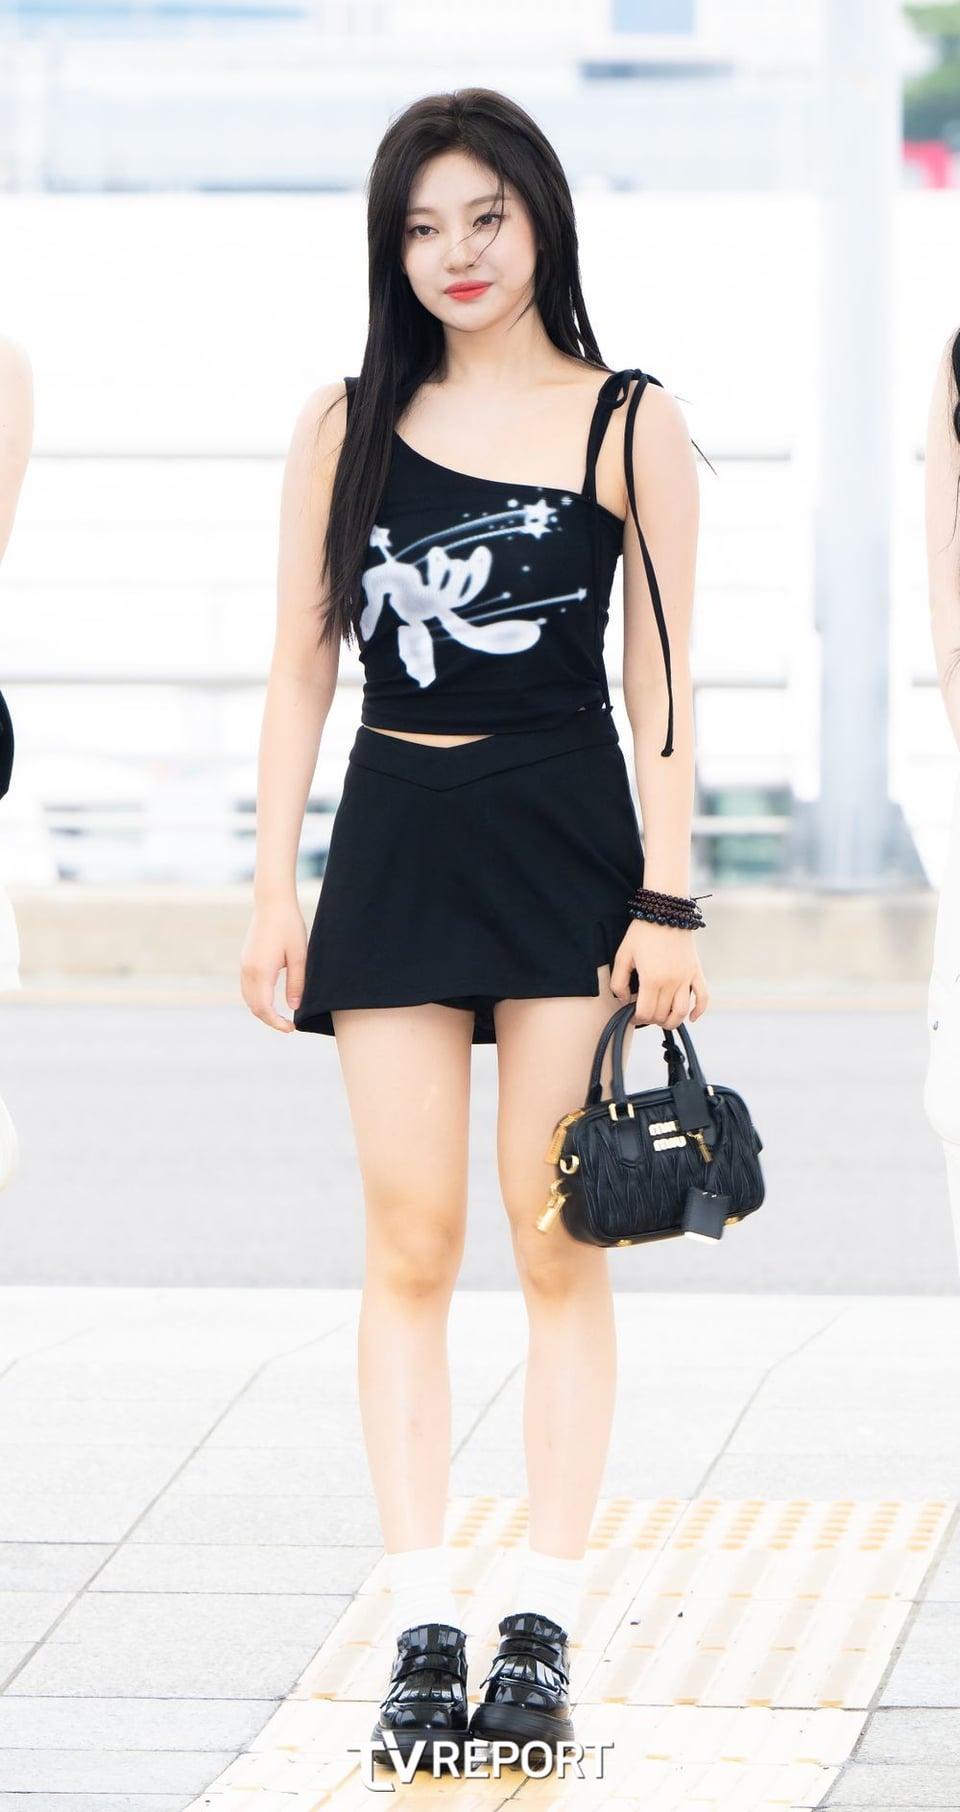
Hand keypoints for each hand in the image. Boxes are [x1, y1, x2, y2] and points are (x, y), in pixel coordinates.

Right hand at [240, 902, 307, 1031]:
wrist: (272, 903)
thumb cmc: (289, 926)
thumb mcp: (299, 956)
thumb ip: (297, 983)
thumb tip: (293, 1006)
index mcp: (261, 971)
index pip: (264, 1008)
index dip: (276, 1023)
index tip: (291, 1029)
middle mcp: (248, 971)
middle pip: (254, 1007)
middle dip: (270, 1020)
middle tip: (289, 1026)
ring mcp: (244, 965)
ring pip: (248, 999)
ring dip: (262, 1011)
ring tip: (280, 1016)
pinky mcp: (245, 960)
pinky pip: (247, 988)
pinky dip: (257, 1000)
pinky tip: (270, 1000)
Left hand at [609, 919, 708, 1028]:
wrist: (666, 911)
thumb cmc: (641, 933)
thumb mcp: (622, 956)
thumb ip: (618, 982)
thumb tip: (624, 1000)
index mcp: (651, 979)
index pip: (645, 1013)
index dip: (636, 1018)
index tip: (632, 1015)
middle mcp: (671, 982)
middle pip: (662, 1015)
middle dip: (651, 1019)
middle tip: (644, 1013)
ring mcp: (686, 978)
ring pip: (681, 1012)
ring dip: (672, 1022)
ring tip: (663, 1020)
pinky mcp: (696, 972)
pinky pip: (703, 997)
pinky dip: (699, 1010)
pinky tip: (692, 1017)